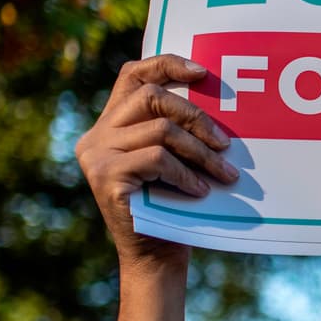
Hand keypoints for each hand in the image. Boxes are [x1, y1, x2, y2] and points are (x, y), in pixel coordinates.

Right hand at [75, 54, 236, 267]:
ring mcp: (96, 155)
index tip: (203, 73)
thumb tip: (216, 95)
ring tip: (224, 173)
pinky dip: (187, 173)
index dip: (167, 64)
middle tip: (225, 144)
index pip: (133, 75)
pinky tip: (201, 190)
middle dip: (197, 116)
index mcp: (110, 124)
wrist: (155, 255)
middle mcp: (96, 135)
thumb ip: (176, 129)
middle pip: (151, 96)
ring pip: (161, 130)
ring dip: (201, 152)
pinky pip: (157, 159)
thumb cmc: (173, 205)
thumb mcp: (174, 159)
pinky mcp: (105, 176)